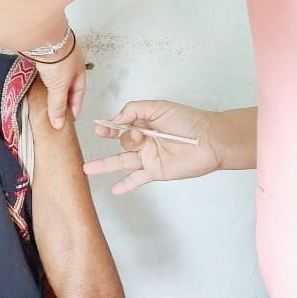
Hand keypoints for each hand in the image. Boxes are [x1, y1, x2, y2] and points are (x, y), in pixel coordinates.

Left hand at [36, 39, 85, 129]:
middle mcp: (69, 63)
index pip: (79, 92)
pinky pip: (44, 71)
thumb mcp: (59, 86)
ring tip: (46, 101)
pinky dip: (42, 80)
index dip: (75, 106)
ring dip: (51, 89)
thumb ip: (58, 105)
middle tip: (58, 112)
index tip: (71, 118)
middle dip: (63, 98)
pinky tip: (38, 85)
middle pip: (67, 85)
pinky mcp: (41, 54)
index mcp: (80, 70)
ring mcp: (55, 57)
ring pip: (55, 78)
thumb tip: (59, 123)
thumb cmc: (58, 58)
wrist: (42, 37)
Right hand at [84, 100, 218, 194]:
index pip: (121, 124)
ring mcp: (149, 157)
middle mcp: (145, 141)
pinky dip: (125, 185)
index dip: (109, 125)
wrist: (211, 140)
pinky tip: (114, 190)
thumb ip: (134, 110)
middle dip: (113, 135)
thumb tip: (115, 120)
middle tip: (103, 133)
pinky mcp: (155, 171)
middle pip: (121, 141)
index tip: (100, 126)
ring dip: (104, 165)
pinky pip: (136, 179)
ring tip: (87, 169)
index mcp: (145, 123)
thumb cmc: (188, 120)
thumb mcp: (158, 107)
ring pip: (121, 161)